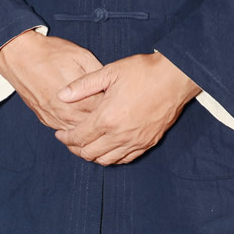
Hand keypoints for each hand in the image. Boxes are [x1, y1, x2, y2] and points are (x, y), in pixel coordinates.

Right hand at [0, 31, 104, 129]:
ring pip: (78, 133)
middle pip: (93, 126)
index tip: (119, 102)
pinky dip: (74, 129)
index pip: (104, 112)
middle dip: (103, 120)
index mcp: (80, 99)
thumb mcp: (82, 56)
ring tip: (99, 118)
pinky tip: (81, 121)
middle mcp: (68, 113)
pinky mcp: (46, 119)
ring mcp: (55, 119)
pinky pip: (64, 131)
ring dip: (89, 128)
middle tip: (113, 113)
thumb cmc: (51, 53)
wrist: (21, 56)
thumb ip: (98, 75)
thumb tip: (111, 86)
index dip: (114, 107)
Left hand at [54, 53, 200, 165]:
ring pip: (106, 160)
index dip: (65, 137)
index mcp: (107, 118)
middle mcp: (120, 135)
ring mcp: (135, 141)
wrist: (174, 77)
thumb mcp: (110, 72)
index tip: (59, 134)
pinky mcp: (148, 143)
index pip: (78, 137)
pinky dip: (111, 158)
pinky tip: (107, 148)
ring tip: (85, 145)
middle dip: (75, 149)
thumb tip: (62, 95)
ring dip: (92, 156)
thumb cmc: (143, 72)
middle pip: (89, 153)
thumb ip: (83, 85)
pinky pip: (125, 159)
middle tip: (69, 140)